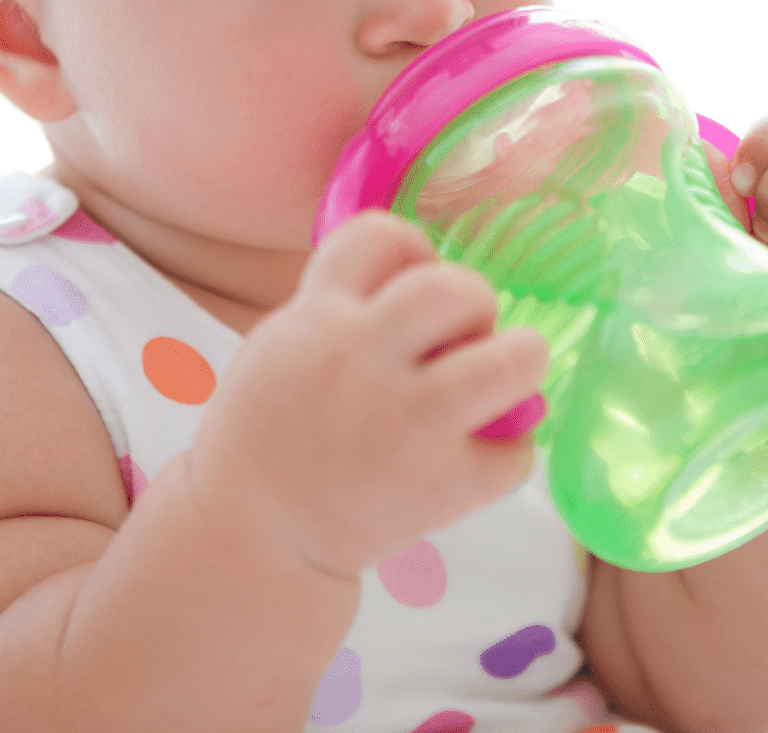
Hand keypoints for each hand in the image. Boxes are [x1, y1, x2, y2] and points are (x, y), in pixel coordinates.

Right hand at [189, 211, 549, 578]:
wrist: (246, 532)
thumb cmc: (271, 429)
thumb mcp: (283, 343)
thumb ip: (342, 305)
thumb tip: (426, 272)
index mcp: (319, 316)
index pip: (381, 235)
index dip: (413, 248)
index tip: (417, 278)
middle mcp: (362, 359)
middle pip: (456, 288)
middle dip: (476, 302)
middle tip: (467, 335)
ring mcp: (404, 423)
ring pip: (510, 361)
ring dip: (521, 359)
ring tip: (507, 377)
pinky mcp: (437, 487)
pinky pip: (515, 451)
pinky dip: (509, 452)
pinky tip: (483, 454)